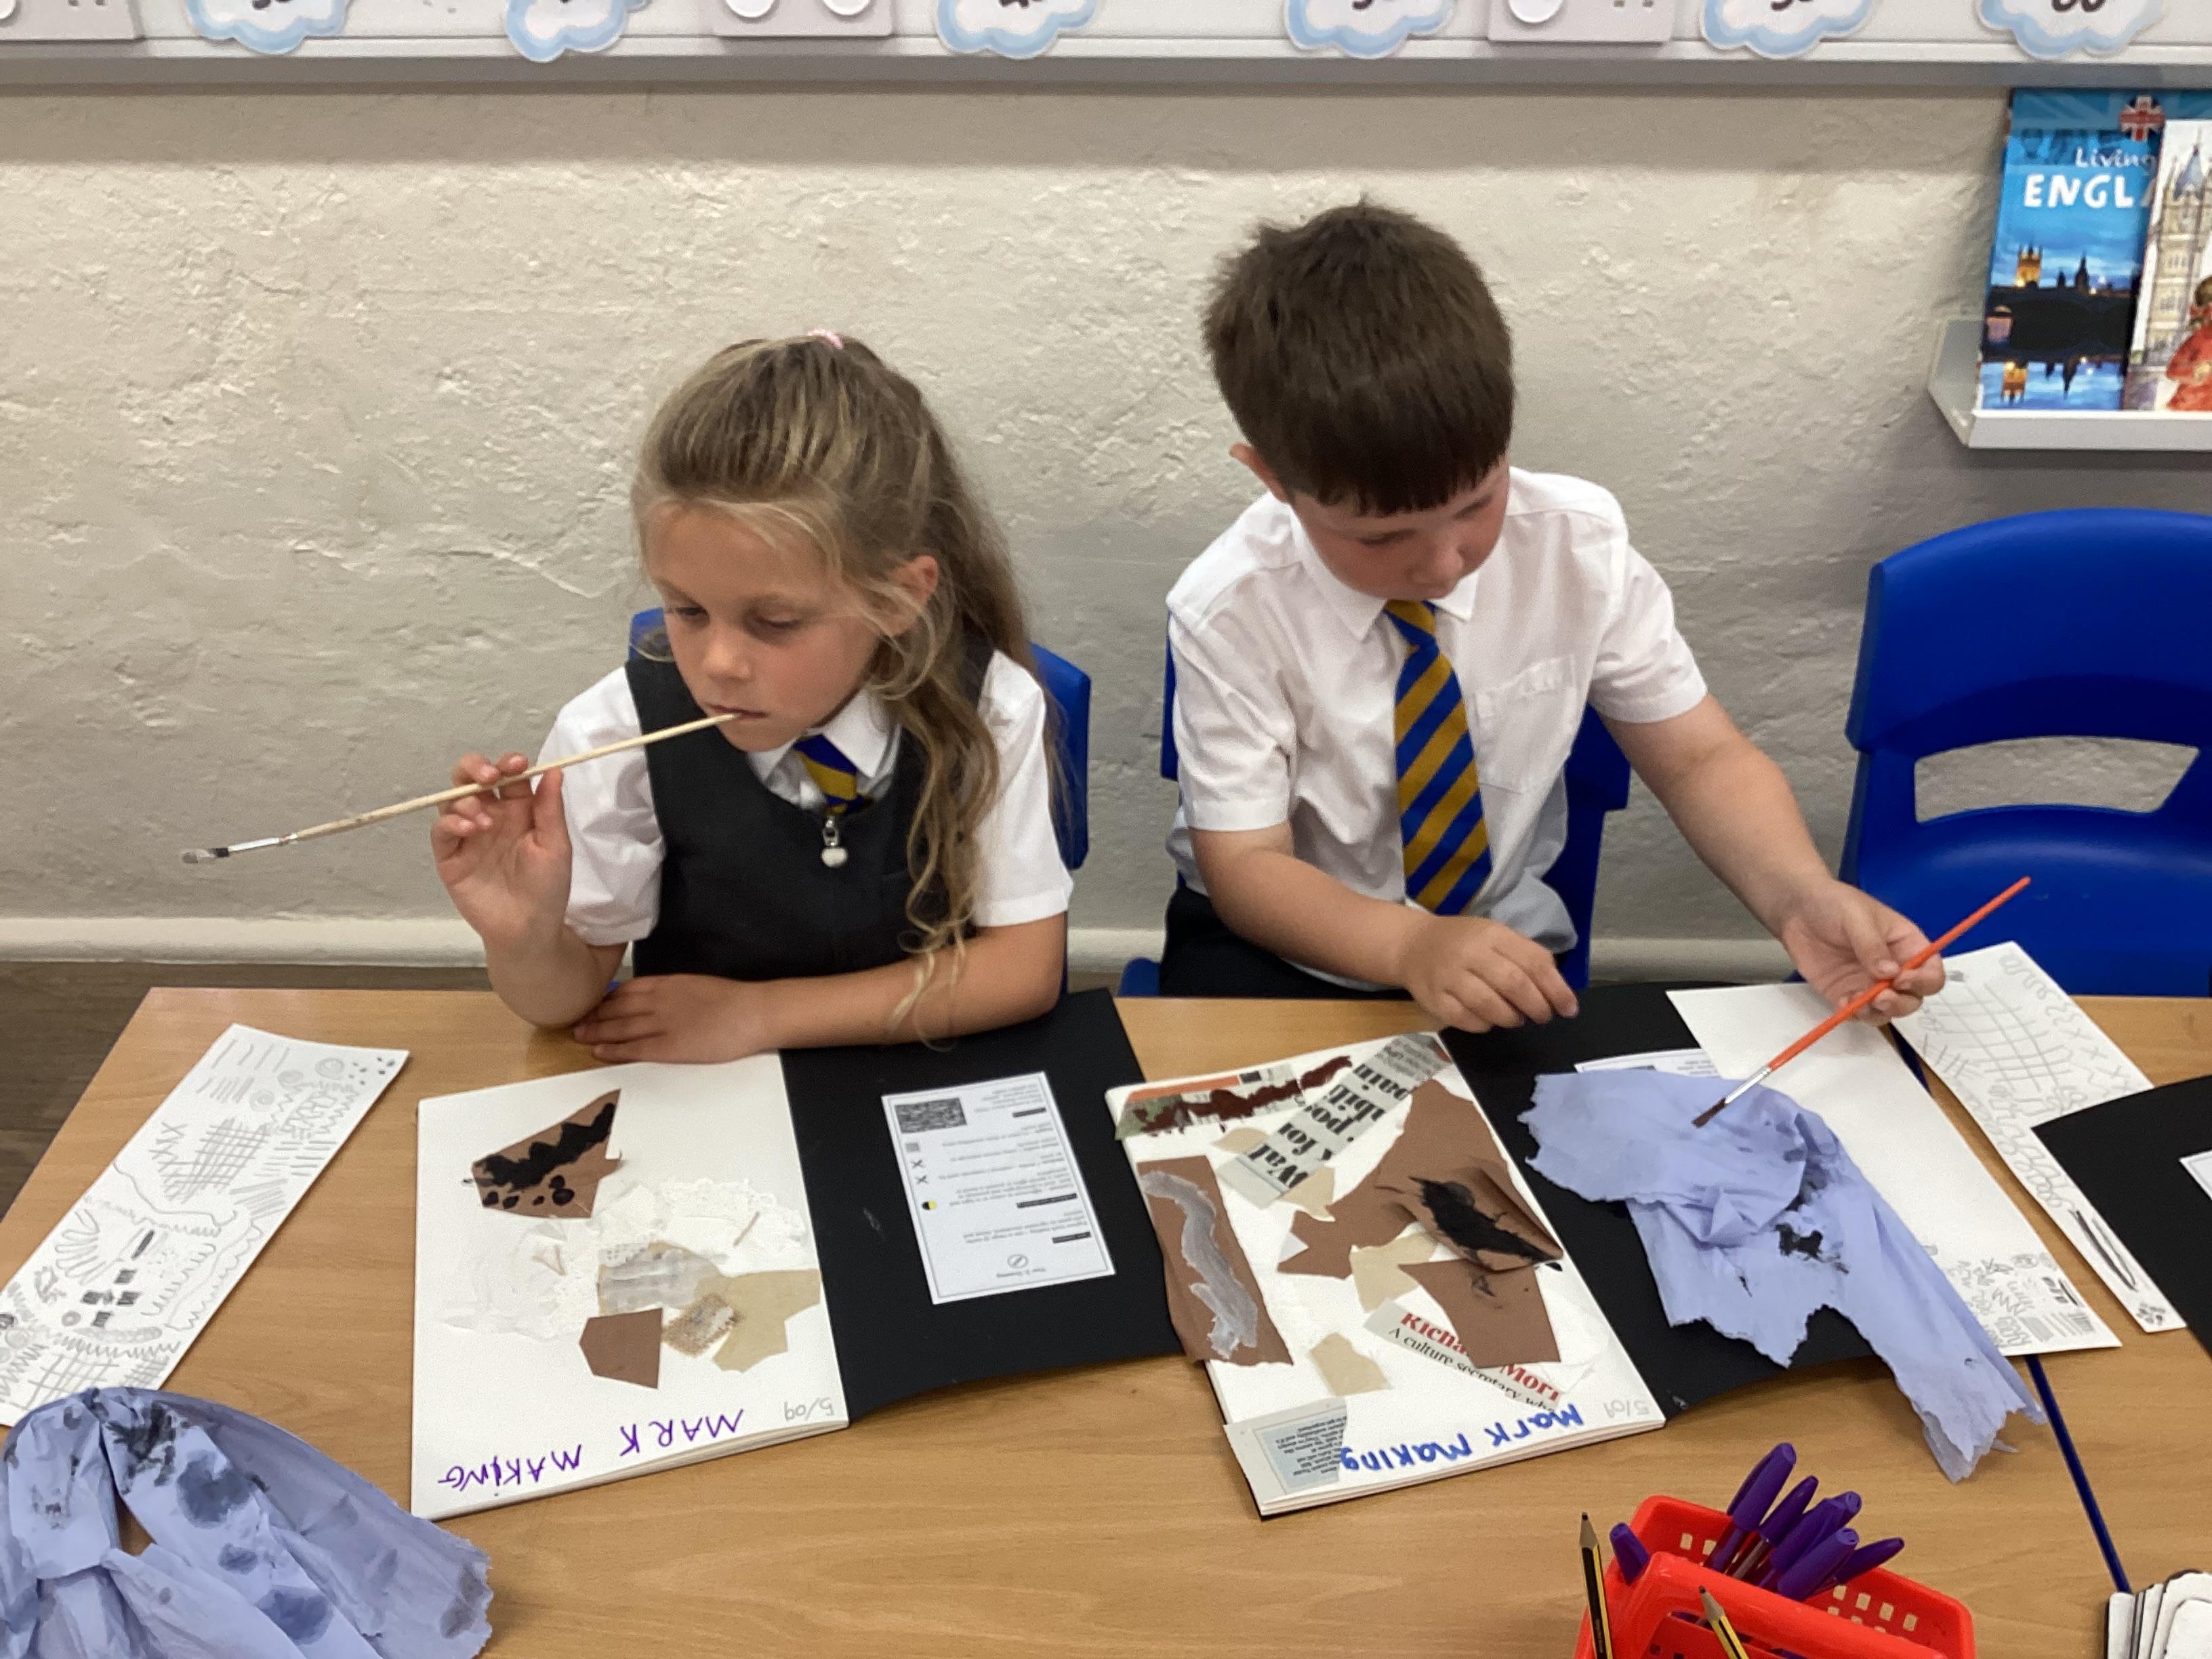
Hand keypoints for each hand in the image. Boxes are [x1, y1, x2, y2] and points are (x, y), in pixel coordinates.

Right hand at [431, 753, 570, 950]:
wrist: (527, 928)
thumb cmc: (547, 887)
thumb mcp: (555, 845)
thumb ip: (550, 808)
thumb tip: (554, 768)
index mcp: (519, 810)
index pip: (508, 775)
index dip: (509, 763)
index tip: (517, 763)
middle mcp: (491, 816)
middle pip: (471, 778)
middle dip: (475, 767)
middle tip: (488, 776)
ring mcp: (468, 835)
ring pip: (453, 800)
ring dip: (465, 799)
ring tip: (484, 820)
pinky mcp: (450, 856)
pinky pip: (441, 831)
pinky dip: (450, 822)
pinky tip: (469, 828)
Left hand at [572, 975, 776, 1062]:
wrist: (752, 1012)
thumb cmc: (730, 999)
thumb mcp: (696, 985)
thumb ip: (672, 991)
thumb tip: (653, 998)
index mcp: (667, 983)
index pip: (627, 990)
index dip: (605, 999)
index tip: (591, 1004)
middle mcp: (658, 1001)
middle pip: (617, 1008)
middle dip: (593, 1015)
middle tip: (574, 1022)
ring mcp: (663, 1024)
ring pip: (620, 1027)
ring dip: (597, 1032)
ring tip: (579, 1037)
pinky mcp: (670, 1047)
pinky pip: (635, 1048)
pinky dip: (614, 1049)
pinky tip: (599, 1051)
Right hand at [1392, 913, 1579, 1033]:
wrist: (1412, 944)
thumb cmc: (1464, 942)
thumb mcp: (1496, 936)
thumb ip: (1526, 955)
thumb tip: (1557, 988)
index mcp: (1492, 934)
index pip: (1532, 961)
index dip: (1556, 989)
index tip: (1569, 1008)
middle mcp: (1470, 953)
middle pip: (1513, 984)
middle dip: (1536, 1007)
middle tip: (1543, 1017)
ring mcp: (1449, 976)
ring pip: (1489, 1005)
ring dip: (1511, 1018)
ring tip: (1516, 1018)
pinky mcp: (1433, 998)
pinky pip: (1465, 1019)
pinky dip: (1483, 1025)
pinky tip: (1488, 1020)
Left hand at [1773, 879, 1942, 1021]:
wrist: (1797, 909)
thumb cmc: (1835, 903)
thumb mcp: (1857, 916)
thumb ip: (1872, 944)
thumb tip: (1889, 972)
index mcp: (1907, 946)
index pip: (1931, 971)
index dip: (1924, 981)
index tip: (1902, 979)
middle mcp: (1894, 969)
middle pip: (1913, 998)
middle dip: (1901, 1003)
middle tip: (1880, 997)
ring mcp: (1869, 984)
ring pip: (1887, 1011)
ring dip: (1879, 1013)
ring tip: (1860, 1003)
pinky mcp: (1845, 993)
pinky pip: (1857, 1013)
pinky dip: (1854, 1014)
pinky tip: (1842, 1003)